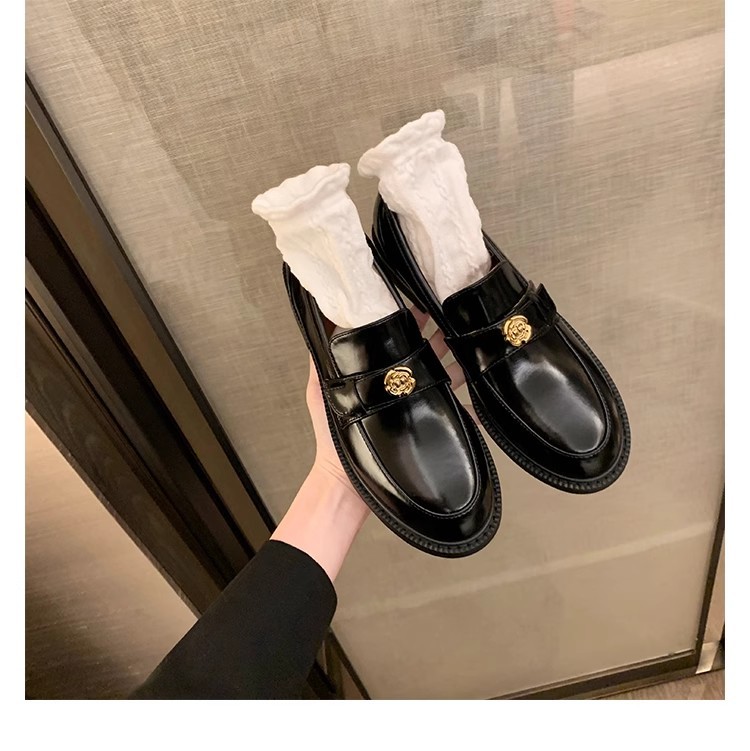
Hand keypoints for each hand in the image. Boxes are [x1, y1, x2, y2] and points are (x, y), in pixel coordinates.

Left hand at [304, 307, 473, 485]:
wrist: (346, 482)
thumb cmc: (331, 439)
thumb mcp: (320, 393)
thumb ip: (319, 362)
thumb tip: (316, 325)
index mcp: (376, 373)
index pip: (393, 338)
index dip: (405, 319)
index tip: (414, 299)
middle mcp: (396, 385)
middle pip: (421, 350)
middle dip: (435, 330)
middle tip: (448, 310)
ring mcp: (413, 402)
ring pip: (440, 372)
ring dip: (453, 357)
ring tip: (464, 339)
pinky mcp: (425, 422)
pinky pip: (451, 409)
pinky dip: (466, 403)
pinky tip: (474, 388)